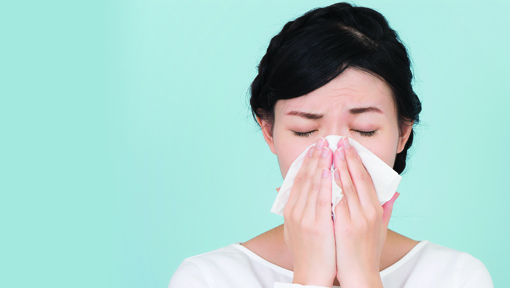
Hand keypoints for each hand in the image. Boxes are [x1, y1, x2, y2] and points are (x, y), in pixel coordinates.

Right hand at [283, 137, 335, 286]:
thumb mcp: (296, 230)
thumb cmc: (309, 253)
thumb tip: (295, 196)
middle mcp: (295, 211)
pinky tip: (328, 169)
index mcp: (291, 211)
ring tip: (326, 147)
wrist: (311, 275)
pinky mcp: (316, 225)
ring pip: (312, 184)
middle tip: (322, 141)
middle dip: (313, 158)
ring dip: (319, 164)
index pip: (298, 180)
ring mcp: (304, 218)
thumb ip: (298, 210)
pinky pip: (321, 199)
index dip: (306, 163)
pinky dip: (323, 182)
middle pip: (304, 178)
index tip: (314, 148)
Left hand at [332, 137, 398, 287]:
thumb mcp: (381, 230)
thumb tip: (394, 193)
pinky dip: (330, 186)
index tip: (348, 147)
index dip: (357, 161)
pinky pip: (335, 201)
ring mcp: (356, 219)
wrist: (359, 275)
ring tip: (330, 151)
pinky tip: (324, 174)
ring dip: (337, 166)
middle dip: (346, 158)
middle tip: (337, 141)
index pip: (366, 179)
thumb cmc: (367, 252)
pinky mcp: (344, 227)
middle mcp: (368, 212)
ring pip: (345, 187)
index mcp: (376, 210)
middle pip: (356, 178)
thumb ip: (386, 210)